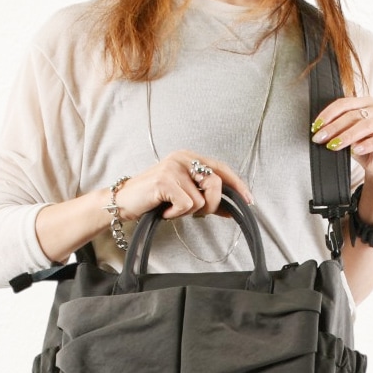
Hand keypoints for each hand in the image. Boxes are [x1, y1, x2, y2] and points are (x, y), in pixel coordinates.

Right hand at [115, 150, 252, 221]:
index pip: (221, 169)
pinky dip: (176, 215)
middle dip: (211, 205)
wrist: (124, 203)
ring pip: (201, 200)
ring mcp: (173, 167)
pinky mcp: (165, 180)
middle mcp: (182, 158)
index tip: (249, 201)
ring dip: (187, 212)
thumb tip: (230, 209)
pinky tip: (164, 211)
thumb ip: (206, 199)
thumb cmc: (154, 199)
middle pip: (215, 184)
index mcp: (189, 158)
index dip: (237, 185)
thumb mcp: (184, 197)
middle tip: (195, 213)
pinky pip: (187, 205)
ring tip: (172, 209)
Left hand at [311, 97, 372, 184]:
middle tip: (320, 138)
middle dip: (334, 127)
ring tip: (334, 146)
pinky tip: (355, 151)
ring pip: (367, 125)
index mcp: (367, 103)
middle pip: (354, 114)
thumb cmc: (363, 150)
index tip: (315, 127)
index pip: (345, 103)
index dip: (328, 114)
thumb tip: (319, 130)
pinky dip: (366, 144)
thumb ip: (338, 130)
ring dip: (347, 136)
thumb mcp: (347, 138)